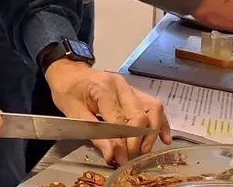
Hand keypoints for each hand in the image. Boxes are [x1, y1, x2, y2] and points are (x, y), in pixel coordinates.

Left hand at [45, 60, 171, 165]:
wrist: (69, 72)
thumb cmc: (68, 90)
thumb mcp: (73, 112)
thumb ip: (93, 133)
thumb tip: (112, 154)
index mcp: (103, 88)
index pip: (119, 120)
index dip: (122, 143)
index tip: (120, 159)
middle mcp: (120, 85)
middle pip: (139, 115)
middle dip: (137, 140)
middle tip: (129, 157)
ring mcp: (130, 87)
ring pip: (152, 108)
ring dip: (152, 132)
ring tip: (144, 150)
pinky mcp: (134, 91)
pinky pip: (153, 105)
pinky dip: (161, 122)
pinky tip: (164, 138)